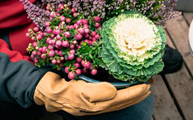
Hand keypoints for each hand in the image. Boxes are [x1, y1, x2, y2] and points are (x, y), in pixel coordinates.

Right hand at [33, 72, 150, 115]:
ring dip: (130, 95)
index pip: (118, 99)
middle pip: (120, 102)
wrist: (43, 91)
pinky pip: (108, 99)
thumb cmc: (57, 88)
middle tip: (149, 87)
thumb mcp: (75, 89)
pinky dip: (119, 95)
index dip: (133, 93)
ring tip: (141, 89)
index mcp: (93, 105)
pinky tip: (123, 91)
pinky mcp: (87, 99)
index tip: (145, 86)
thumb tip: (114, 91)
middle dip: (135, 95)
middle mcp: (94, 106)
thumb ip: (95, 91)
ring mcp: (91, 104)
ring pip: (116, 102)